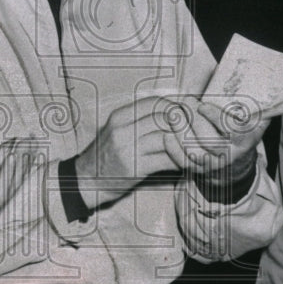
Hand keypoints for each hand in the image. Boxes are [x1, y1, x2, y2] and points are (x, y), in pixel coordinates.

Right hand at [74, 96, 191, 207]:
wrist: (85, 181)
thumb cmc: (105, 156)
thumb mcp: (117, 131)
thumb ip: (139, 121)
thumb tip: (172, 114)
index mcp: (120, 116)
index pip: (155, 102)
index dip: (175, 106)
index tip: (188, 114)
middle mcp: (123, 129)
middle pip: (164, 117)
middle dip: (185, 123)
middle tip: (197, 132)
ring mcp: (128, 148)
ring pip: (168, 137)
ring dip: (186, 144)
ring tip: (195, 149)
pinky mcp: (135, 168)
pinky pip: (166, 159)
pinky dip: (180, 161)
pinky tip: (185, 164)